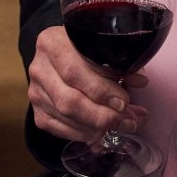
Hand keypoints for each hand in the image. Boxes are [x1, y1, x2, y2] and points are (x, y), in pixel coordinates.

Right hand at [28, 25, 147, 143]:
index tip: (124, 102)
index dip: (101, 90)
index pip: (74, 71)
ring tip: (122, 125)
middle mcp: (40, 68)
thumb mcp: (102, 48)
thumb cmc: (87, 51)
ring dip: (98, 127)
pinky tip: (101, 131)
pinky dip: (84, 133)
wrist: (62, 57)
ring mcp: (36, 92)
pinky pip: (60, 129)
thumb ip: (120, 63)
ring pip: (65, 117)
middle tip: (128, 121)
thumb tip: (140, 81)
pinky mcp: (38, 112)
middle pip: (69, 100)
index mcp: (52, 43)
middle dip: (103, 115)